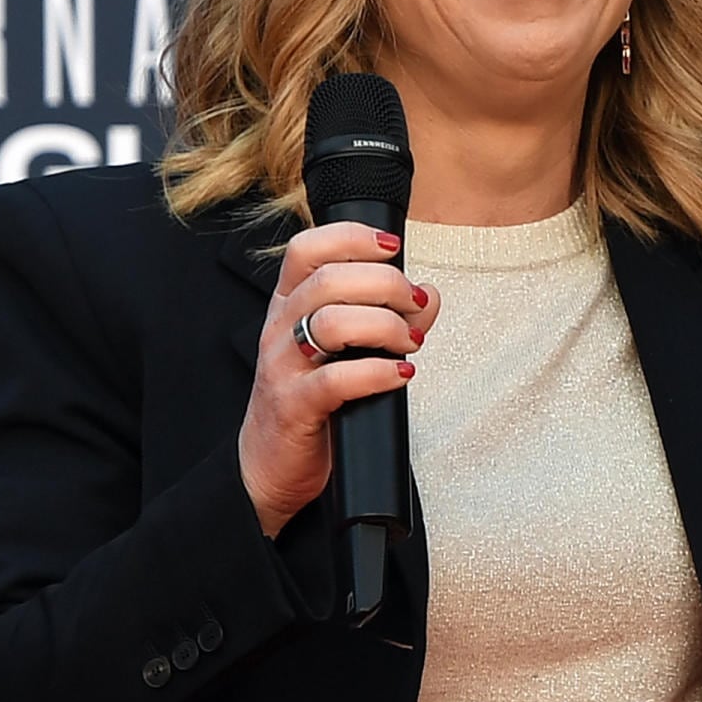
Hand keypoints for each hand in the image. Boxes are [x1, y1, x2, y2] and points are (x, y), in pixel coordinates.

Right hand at [236, 223, 435, 536]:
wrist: (272, 464)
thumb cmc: (312, 399)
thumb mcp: (347, 350)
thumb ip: (389, 317)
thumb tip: (428, 293)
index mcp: (288, 304)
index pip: (306, 249)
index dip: (351, 237)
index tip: (392, 246)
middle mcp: (279, 327)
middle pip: (329, 279)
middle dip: (385, 284)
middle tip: (414, 305)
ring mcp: (282, 366)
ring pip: (332, 321)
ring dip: (385, 326)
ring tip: (410, 343)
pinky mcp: (293, 406)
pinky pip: (335, 379)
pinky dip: (377, 373)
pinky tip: (400, 374)